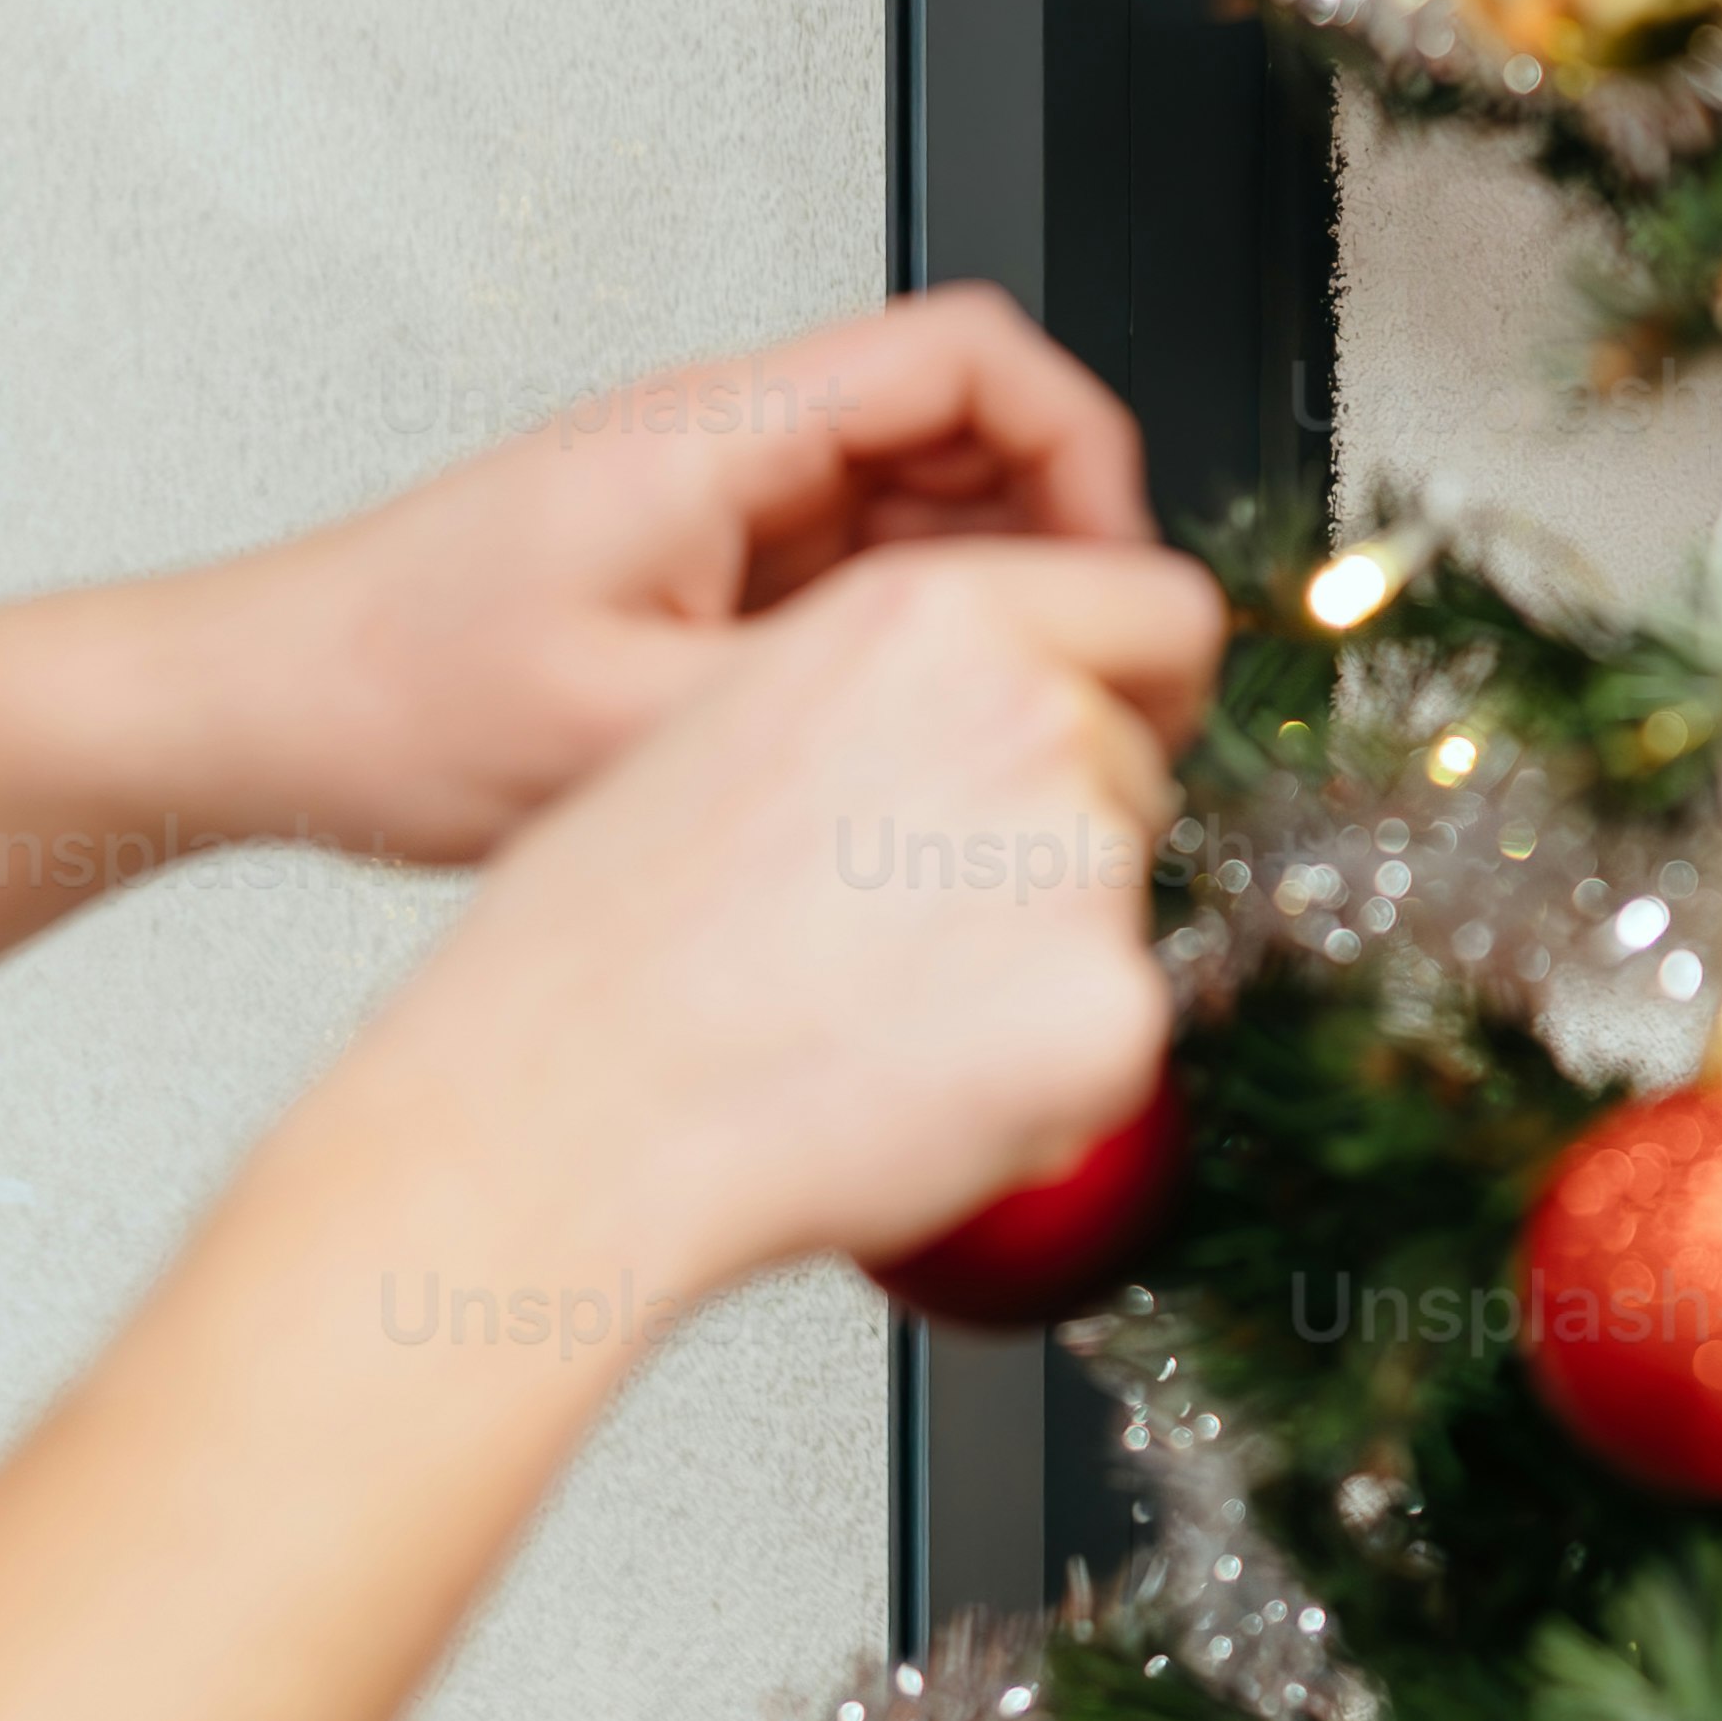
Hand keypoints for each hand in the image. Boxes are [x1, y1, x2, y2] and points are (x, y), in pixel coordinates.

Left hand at [179, 284, 1150, 872]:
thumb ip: (835, 692)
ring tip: (990, 712)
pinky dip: (906, 640)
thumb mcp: (635, 721)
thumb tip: (1003, 689)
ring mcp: (718, 501)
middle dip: (1055, 540)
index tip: (1113, 571)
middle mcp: (731, 441)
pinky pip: (855, 572)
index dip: (1084, 449)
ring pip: (924, 505)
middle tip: (1075, 668)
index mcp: (724, 430)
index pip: (976, 351)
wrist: (251, 713)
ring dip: (981, 598)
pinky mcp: (700, 565)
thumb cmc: (386, 698)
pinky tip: (891, 730)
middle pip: (974, 426)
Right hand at [331, 535, 1219, 1301]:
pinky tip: (906, 1078)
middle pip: (1138, 768)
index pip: (1160, 608)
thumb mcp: (744, 718)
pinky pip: (1119, 1037)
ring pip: (1126, 905)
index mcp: (936, 619)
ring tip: (871, 1005)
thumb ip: (917, 692)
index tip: (1131, 723)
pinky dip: (1047, 1074)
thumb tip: (1017, 708)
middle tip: (905, 921)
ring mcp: (1082, 863)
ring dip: (1043, 958)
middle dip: (1061, 838)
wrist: (561, 1112)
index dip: (1143, 681)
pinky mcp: (1111, 1010)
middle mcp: (1032, 717)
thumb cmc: (606, 945)